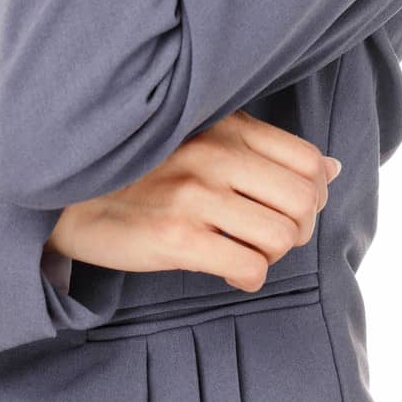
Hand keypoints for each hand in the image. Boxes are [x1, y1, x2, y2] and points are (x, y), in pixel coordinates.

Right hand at [44, 109, 341, 293]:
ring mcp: (195, 196)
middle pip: (303, 202)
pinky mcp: (177, 238)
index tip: (289, 205)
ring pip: (282, 237)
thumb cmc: (142, 166)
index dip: (313, 192)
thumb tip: (331, 169)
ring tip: (246, 249)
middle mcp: (213, 153)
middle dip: (299, 227)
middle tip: (270, 234)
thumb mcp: (201, 136)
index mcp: (222, 124)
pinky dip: (249, 277)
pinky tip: (229, 269)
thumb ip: (263, 146)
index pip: (307, 160)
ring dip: (272, 253)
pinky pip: (249, 269)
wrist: (69, 192)